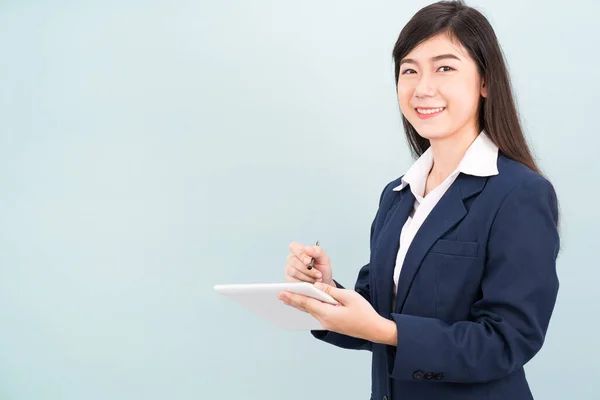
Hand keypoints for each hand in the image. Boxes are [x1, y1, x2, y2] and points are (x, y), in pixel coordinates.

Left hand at [278, 282, 395, 343]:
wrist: (374, 329)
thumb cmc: (364, 312)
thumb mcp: (349, 297)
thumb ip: (332, 291)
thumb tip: (317, 286)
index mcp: (328, 313)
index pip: (307, 303)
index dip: (294, 296)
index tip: (282, 292)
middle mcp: (325, 320)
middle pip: (305, 308)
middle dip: (292, 300)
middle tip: (279, 294)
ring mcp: (328, 323)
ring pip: (310, 311)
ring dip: (298, 304)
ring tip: (287, 298)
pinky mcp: (332, 323)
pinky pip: (316, 314)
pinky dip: (308, 307)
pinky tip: (304, 304)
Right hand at [285, 242, 333, 286]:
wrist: (323, 283)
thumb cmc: (322, 269)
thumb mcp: (324, 259)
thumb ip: (317, 251)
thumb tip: (306, 248)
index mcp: (299, 251)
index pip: (294, 247)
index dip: (300, 254)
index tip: (308, 262)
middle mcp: (291, 259)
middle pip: (294, 261)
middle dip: (308, 270)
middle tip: (319, 275)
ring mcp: (289, 270)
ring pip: (294, 272)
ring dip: (308, 277)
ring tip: (317, 280)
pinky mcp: (289, 280)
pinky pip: (294, 282)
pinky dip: (304, 283)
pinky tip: (311, 284)